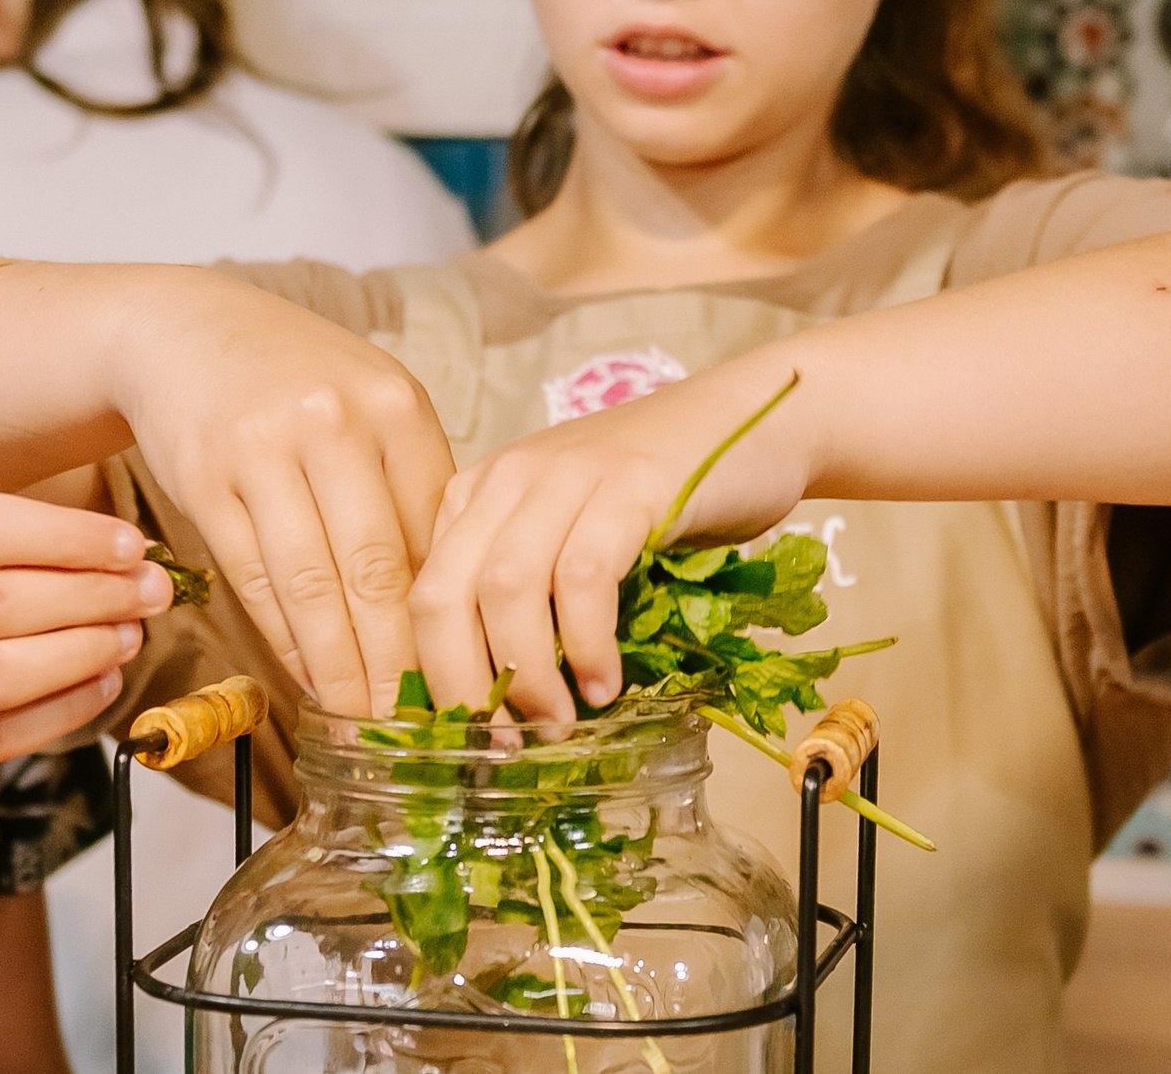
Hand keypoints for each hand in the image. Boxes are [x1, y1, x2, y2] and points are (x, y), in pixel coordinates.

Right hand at [108, 270, 454, 718]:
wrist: (186, 331)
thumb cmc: (298, 382)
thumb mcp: (371, 406)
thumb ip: (410, 487)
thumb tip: (452, 606)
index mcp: (396, 406)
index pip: (435, 534)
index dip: (452, 617)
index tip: (468, 678)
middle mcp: (335, 423)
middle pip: (377, 570)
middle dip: (398, 662)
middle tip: (419, 728)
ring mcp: (264, 450)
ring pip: (312, 585)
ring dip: (338, 667)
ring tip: (361, 721)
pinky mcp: (205, 479)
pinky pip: (253, 579)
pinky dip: (283, 639)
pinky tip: (305, 678)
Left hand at [410, 358, 812, 722]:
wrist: (749, 425)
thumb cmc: (658, 501)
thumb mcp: (568, 542)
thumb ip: (526, 598)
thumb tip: (497, 705)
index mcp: (478, 496)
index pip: (421, 595)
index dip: (431, 678)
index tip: (460, 740)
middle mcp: (507, 478)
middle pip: (442, 594)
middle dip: (461, 684)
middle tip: (501, 745)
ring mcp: (566, 474)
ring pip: (505, 588)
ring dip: (527, 673)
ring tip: (559, 721)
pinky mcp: (629, 485)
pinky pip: (585, 575)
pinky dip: (589, 642)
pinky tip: (605, 683)